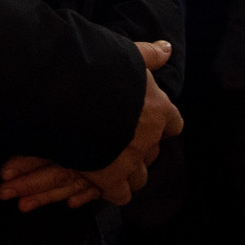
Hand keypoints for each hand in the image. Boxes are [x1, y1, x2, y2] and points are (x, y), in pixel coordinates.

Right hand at [0, 40, 184, 209]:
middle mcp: (149, 137)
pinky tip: (100, 184)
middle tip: (120, 142)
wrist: (71, 93)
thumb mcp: (127, 55)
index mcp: (157, 108)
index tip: (147, 122)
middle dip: (140, 150)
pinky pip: (120, 195)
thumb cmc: (100, 69)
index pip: (173, 124)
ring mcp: (130, 160)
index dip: (160, 125)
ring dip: (128, 173)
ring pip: (140, 178)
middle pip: (154, 153)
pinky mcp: (110, 178)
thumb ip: (149, 56)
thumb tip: (167, 49)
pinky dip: (112, 191)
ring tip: (110, 165)